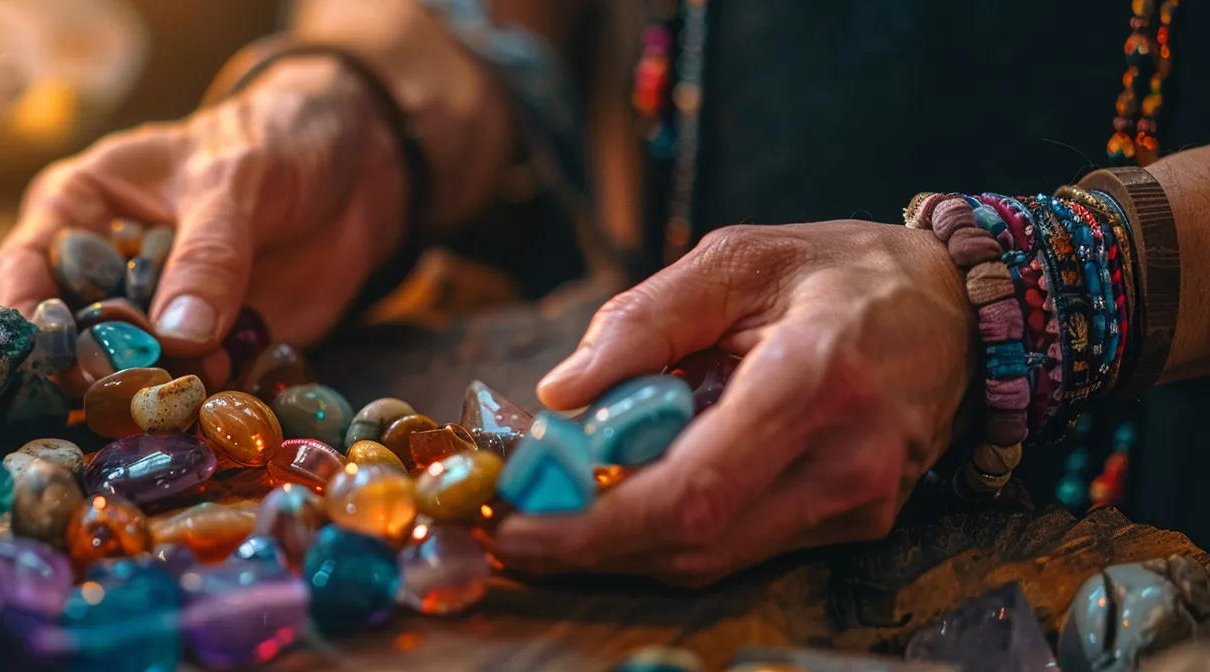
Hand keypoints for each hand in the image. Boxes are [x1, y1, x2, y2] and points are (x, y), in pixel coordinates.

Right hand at [0, 56, 408, 379]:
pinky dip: (214, 405)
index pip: (27, 268)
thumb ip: (208, 255)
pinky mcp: (214, 349)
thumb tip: (178, 336)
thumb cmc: (272, 142)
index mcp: (81, 208)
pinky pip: (201, 389)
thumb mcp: (235, 182)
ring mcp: (159, 315)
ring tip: (196, 401)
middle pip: (76, 337)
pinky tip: (232, 406)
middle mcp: (108, 270)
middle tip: (133, 396)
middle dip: (100, 373)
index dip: (32, 318)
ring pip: (135, 374)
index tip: (56, 358)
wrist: (356, 166)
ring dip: (161, 398)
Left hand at [494, 221, 973, 585]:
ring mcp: (859, 501)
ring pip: (714, 557)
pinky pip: (745, 545)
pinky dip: (673, 531)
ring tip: (554, 509)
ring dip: (622, 544)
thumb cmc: (841, 271)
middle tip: (509, 527)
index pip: (692, 487)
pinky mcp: (860, 521)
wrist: (963, 308)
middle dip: (588, 545)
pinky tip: (628, 498)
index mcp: (811, 379)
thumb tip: (561, 391)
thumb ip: (644, 319)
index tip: (517, 523)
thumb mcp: (738, 257)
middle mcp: (844, 458)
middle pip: (694, 542)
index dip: (595, 521)